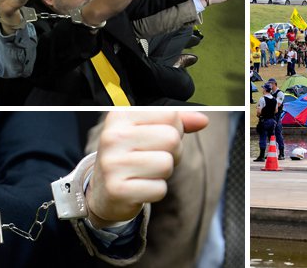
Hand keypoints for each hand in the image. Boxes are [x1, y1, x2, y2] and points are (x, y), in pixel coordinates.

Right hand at [86, 112, 207, 226]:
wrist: (103, 192)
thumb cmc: (132, 156)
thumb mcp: (149, 132)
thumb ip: (177, 122)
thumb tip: (202, 120)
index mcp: (121, 116)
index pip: (170, 115)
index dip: (175, 129)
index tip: (158, 138)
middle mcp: (113, 137)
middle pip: (171, 138)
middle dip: (173, 152)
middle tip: (154, 158)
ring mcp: (113, 164)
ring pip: (166, 164)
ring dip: (164, 173)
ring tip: (147, 173)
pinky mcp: (117, 190)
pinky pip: (159, 189)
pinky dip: (156, 191)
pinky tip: (140, 188)